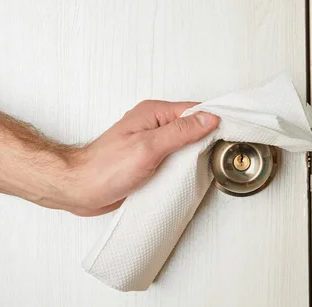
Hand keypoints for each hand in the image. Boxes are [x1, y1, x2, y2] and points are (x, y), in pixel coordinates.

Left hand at [62, 101, 218, 215]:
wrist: (80, 190)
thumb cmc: (105, 169)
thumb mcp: (149, 147)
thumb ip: (180, 132)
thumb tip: (208, 119)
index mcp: (153, 114)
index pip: (194, 110)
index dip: (215, 121)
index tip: (232, 132)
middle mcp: (153, 126)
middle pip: (192, 127)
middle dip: (208, 139)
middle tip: (223, 151)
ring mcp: (151, 145)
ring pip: (184, 146)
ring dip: (196, 156)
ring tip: (210, 166)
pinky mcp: (149, 162)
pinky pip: (174, 161)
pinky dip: (184, 169)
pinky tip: (190, 177)